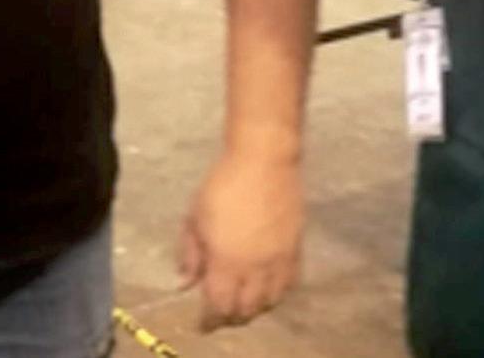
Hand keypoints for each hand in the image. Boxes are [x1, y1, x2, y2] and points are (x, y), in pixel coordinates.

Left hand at [179, 150, 303, 331]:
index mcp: (226, 262)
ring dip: (255, 308)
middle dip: (232, 317)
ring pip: (270, 302)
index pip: (219, 306)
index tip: (203, 322)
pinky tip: (269, 288)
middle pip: (246, 310)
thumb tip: (187, 281)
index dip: (210, 320)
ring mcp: (279, 260)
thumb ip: (190, 252)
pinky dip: (278, 293)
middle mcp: (255, 268)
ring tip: (245, 302)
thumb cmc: (223, 184)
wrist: (264, 160)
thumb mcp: (196, 215)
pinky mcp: (296, 249)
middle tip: (223, 312)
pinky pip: (290, 284)